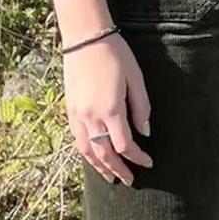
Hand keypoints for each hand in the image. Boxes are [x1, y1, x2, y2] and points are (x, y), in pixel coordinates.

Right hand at [63, 34, 153, 184]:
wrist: (85, 38)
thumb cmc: (116, 54)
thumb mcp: (135, 77)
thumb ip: (141, 107)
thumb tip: (145, 132)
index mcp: (111, 109)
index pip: (125, 145)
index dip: (137, 157)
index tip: (148, 162)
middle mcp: (91, 117)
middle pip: (104, 154)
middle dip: (118, 170)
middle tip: (130, 181)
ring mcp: (77, 115)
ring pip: (87, 151)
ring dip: (100, 167)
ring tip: (111, 177)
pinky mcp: (70, 109)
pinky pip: (77, 140)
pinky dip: (86, 154)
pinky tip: (93, 158)